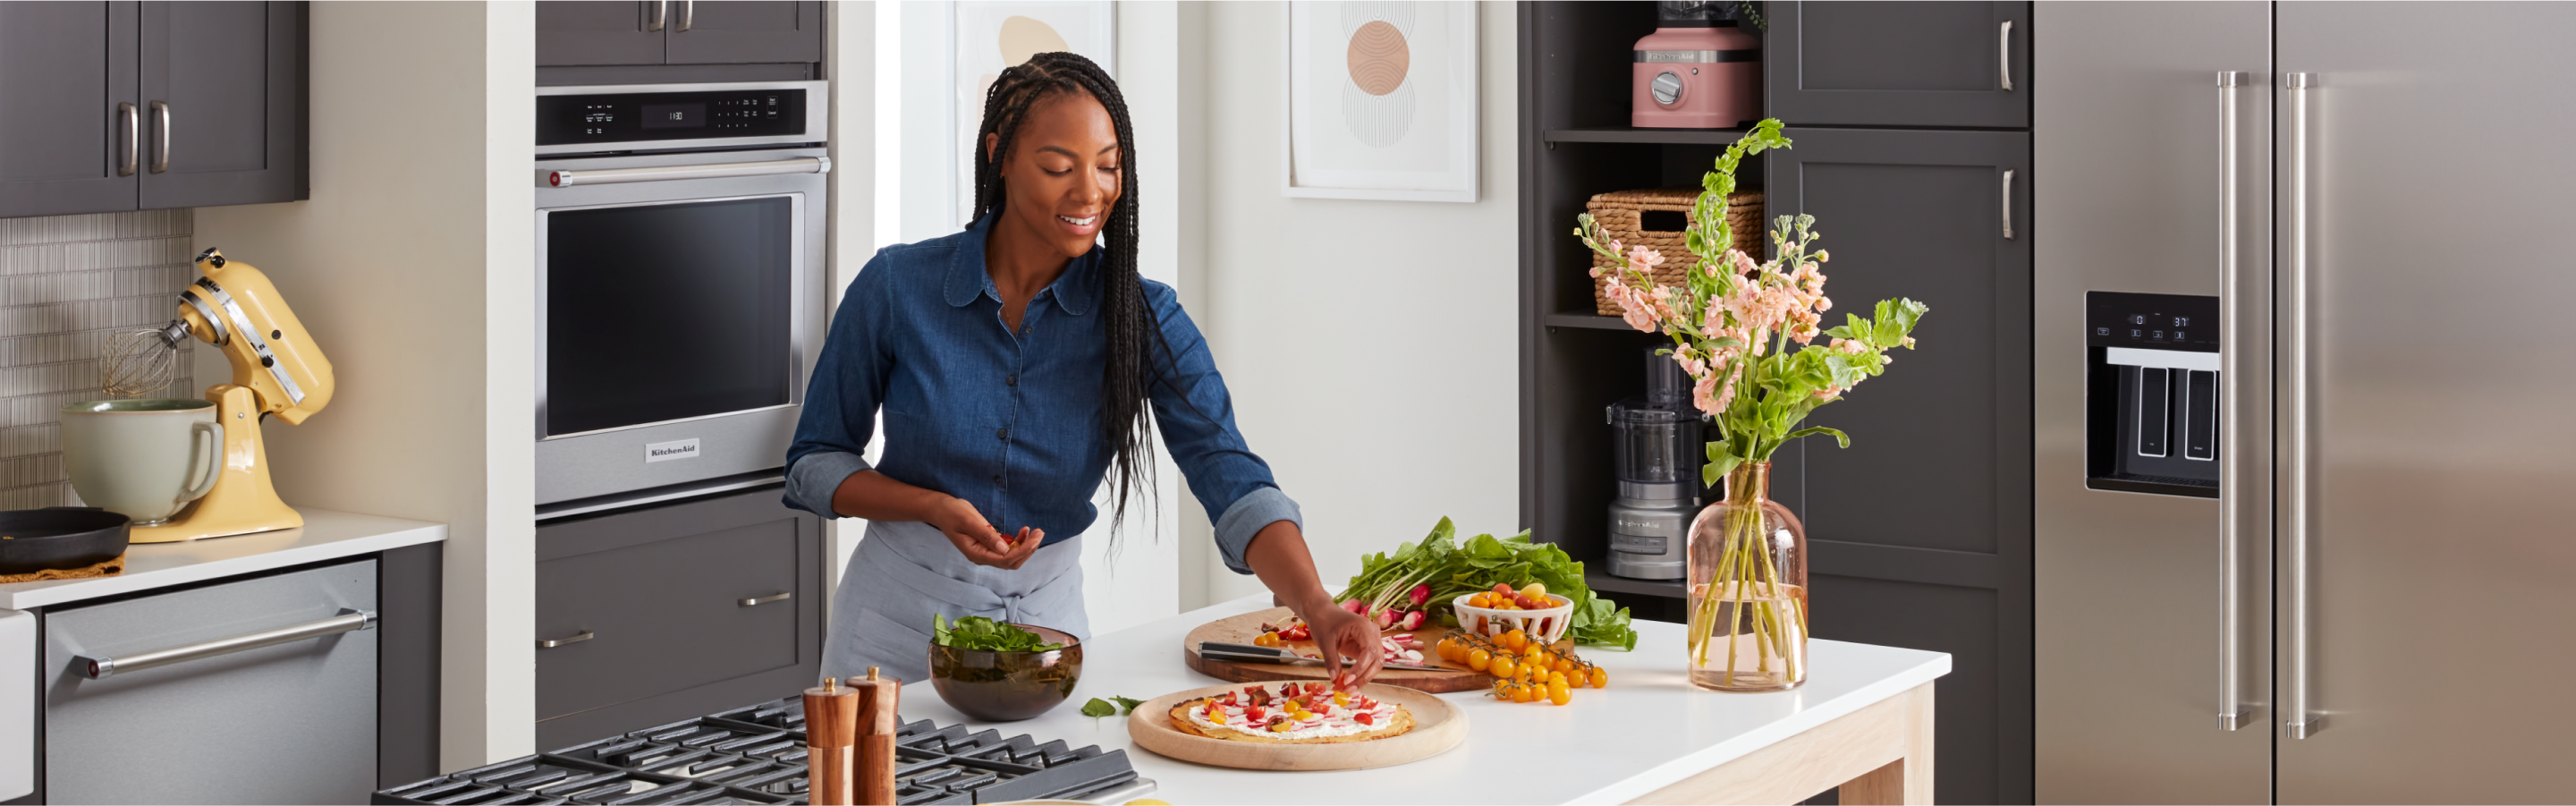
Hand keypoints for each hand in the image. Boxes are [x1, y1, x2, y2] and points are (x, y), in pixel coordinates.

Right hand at [930, 496, 1044, 568]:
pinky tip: (1024, 531)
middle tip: (1039, 533)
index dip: (1022, 551)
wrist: (943, 510)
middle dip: (1028, 549)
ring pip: (1012, 556)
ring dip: (1026, 546)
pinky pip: (1008, 548)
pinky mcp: (990, 544)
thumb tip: (1004, 549)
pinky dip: (1019, 541)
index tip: (1034, 539)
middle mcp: (983, 556)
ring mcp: (987, 551)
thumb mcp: (969, 521)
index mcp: (976, 554)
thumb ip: (986, 535)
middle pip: (1012, 561)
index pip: (1005, 560)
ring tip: (1035, 531)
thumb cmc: (953, 514)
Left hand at [1299, 601, 1383, 690]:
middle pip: (1377, 659)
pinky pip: (1369, 663)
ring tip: (1347, 688)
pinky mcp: (1367, 647)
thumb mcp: (1325, 641)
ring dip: (1364, 678)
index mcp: (1364, 626)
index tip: (1347, 680)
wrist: (1322, 612)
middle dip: (1364, 677)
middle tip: (1347, 689)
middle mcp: (1373, 633)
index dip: (1361, 668)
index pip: (1369, 651)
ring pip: (1376, 664)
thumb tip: (1334, 680)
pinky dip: (1361, 674)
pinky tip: (1350, 683)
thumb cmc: (1323, 622)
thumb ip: (1331, 660)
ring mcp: (1372, 640)